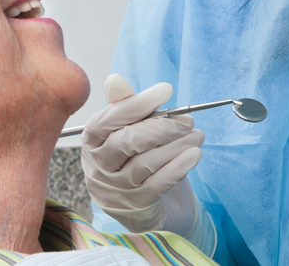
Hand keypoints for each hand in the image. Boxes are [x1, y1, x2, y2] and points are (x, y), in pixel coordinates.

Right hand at [81, 74, 205, 234]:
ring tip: (197, 136)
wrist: (153, 204)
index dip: (137, 103)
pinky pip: (159, 184)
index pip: (108, 119)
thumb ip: (125, 105)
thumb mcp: (131, 130)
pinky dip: (180, 166)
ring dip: (177, 145)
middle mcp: (97, 167)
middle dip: (163, 127)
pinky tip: (194, 154)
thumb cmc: (139, 159)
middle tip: (188, 121)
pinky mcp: (136, 208)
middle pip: (128, 141)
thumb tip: (116, 80)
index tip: (165, 90)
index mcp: (92, 141)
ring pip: (146, 162)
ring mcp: (115, 190)